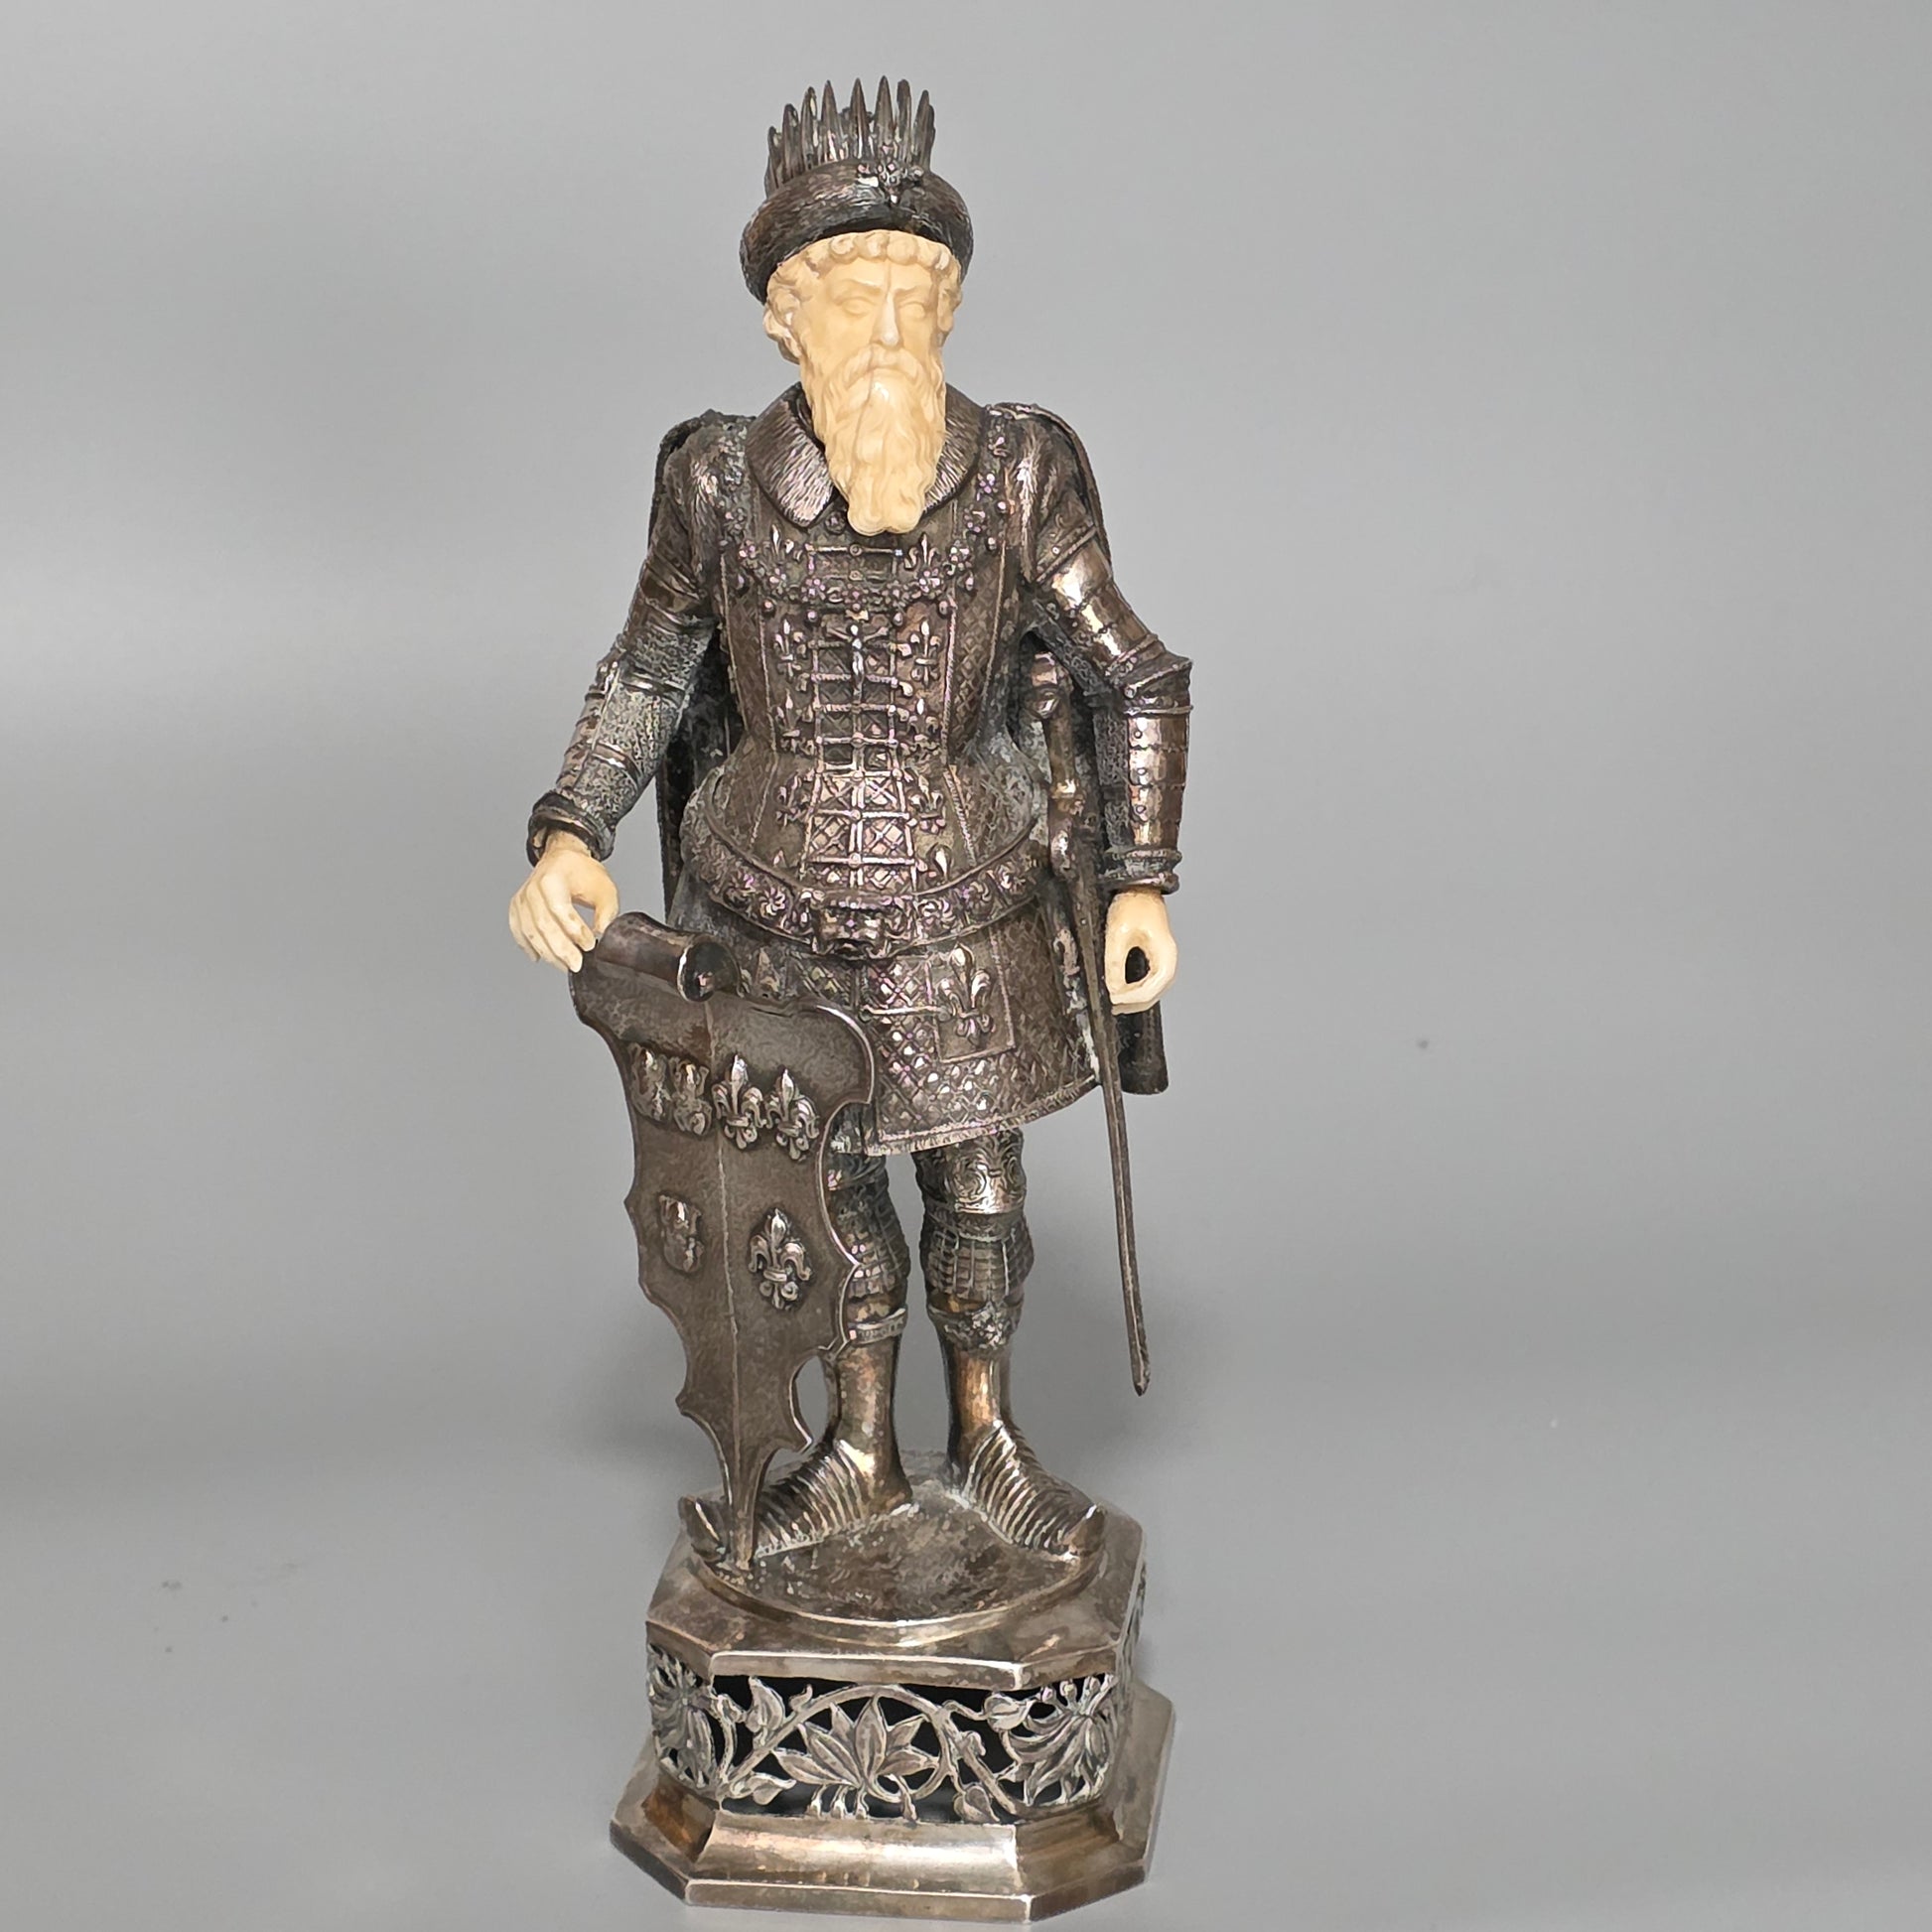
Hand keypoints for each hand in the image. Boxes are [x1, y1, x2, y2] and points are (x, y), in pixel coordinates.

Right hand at [508, 832, 618, 971]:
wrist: (563, 859)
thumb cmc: (582, 872)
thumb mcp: (604, 888)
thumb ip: (607, 912)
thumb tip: (603, 933)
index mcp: (553, 878)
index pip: (559, 908)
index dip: (574, 930)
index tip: (589, 944)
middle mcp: (533, 887)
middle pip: (542, 924)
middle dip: (560, 949)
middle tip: (576, 964)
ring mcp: (522, 898)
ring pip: (529, 931)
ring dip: (547, 952)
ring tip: (564, 965)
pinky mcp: (517, 907)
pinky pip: (519, 930)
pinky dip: (528, 946)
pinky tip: (540, 957)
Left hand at [1103, 887, 1176, 1013]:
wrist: (1139, 887)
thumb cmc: (1133, 904)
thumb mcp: (1118, 934)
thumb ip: (1114, 964)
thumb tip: (1113, 989)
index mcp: (1166, 958)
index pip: (1149, 992)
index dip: (1128, 1000)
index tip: (1110, 1000)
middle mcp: (1168, 962)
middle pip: (1152, 996)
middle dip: (1130, 1003)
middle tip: (1109, 1005)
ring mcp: (1163, 961)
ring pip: (1150, 992)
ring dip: (1132, 999)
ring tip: (1112, 1001)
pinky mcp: (1154, 958)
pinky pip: (1147, 982)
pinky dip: (1134, 990)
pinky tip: (1119, 990)